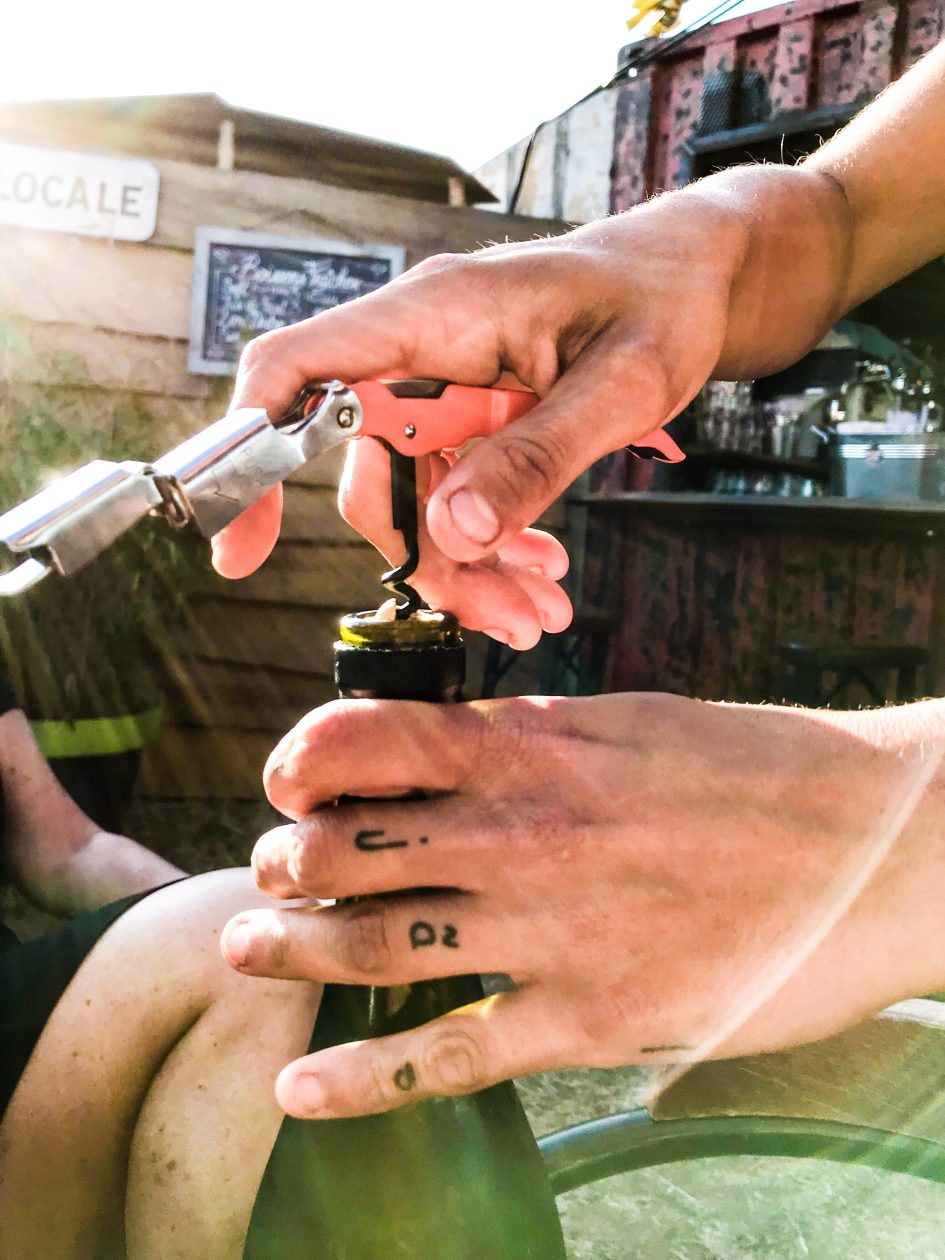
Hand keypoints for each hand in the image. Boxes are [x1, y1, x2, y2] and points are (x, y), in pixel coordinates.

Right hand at [211, 166, 850, 642]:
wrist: (694, 281)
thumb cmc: (663, 301)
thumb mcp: (621, 384)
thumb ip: (538, 456)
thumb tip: (456, 531)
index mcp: (435, 315)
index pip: (300, 370)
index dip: (249, 448)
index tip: (236, 541)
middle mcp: (420, 351)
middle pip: (369, 474)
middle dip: (428, 561)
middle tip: (510, 621)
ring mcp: (442, 387)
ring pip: (415, 502)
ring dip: (469, 569)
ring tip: (542, 612)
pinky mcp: (468, 417)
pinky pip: (453, 496)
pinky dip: (491, 545)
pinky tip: (539, 571)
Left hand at [220, 693, 944, 1119]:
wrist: (881, 849)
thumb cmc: (763, 770)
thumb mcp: (635, 721)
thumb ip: (533, 735)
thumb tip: (451, 745)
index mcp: (536, 744)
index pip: (368, 739)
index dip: (302, 760)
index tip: (285, 784)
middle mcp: (523, 833)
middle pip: (351, 848)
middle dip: (287, 863)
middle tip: (269, 873)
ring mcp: (551, 931)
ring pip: (372, 946)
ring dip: (291, 949)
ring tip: (248, 948)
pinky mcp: (590, 1021)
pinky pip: (446, 1054)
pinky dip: (360, 1078)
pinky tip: (303, 1088)